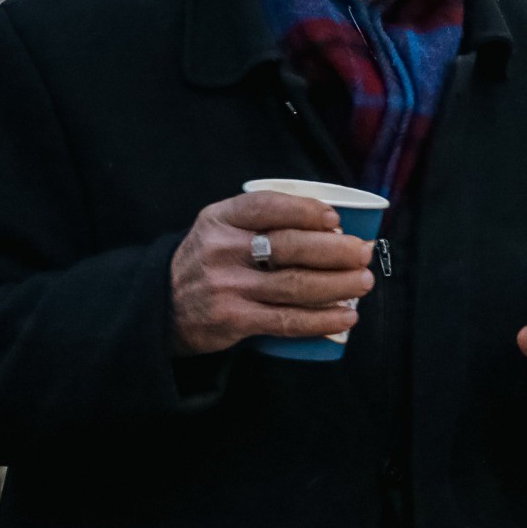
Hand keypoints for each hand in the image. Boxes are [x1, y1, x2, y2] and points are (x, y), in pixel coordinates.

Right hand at [170, 192, 375, 356]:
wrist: (162, 305)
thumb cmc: (207, 262)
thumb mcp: (218, 228)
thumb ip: (258, 221)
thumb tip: (328, 226)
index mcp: (220, 219)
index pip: (266, 206)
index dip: (305, 210)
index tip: (335, 220)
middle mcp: (221, 250)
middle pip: (289, 247)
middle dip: (335, 251)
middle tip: (362, 252)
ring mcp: (227, 286)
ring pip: (295, 285)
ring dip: (338, 285)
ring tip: (363, 283)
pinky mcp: (233, 320)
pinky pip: (287, 321)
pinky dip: (321, 320)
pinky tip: (346, 317)